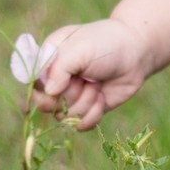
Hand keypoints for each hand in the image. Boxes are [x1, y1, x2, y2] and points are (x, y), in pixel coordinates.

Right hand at [29, 17, 151, 130]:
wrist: (136, 54)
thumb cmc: (106, 43)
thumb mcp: (81, 48)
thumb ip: (60, 68)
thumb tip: (48, 93)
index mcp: (50, 58)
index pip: (32, 82)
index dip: (43, 88)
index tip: (59, 83)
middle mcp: (57, 79)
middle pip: (46, 103)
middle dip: (68, 95)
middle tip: (83, 80)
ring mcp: (71, 96)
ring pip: (64, 116)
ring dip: (84, 102)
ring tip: (97, 84)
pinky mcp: (86, 110)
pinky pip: (80, 125)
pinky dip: (93, 114)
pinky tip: (102, 98)